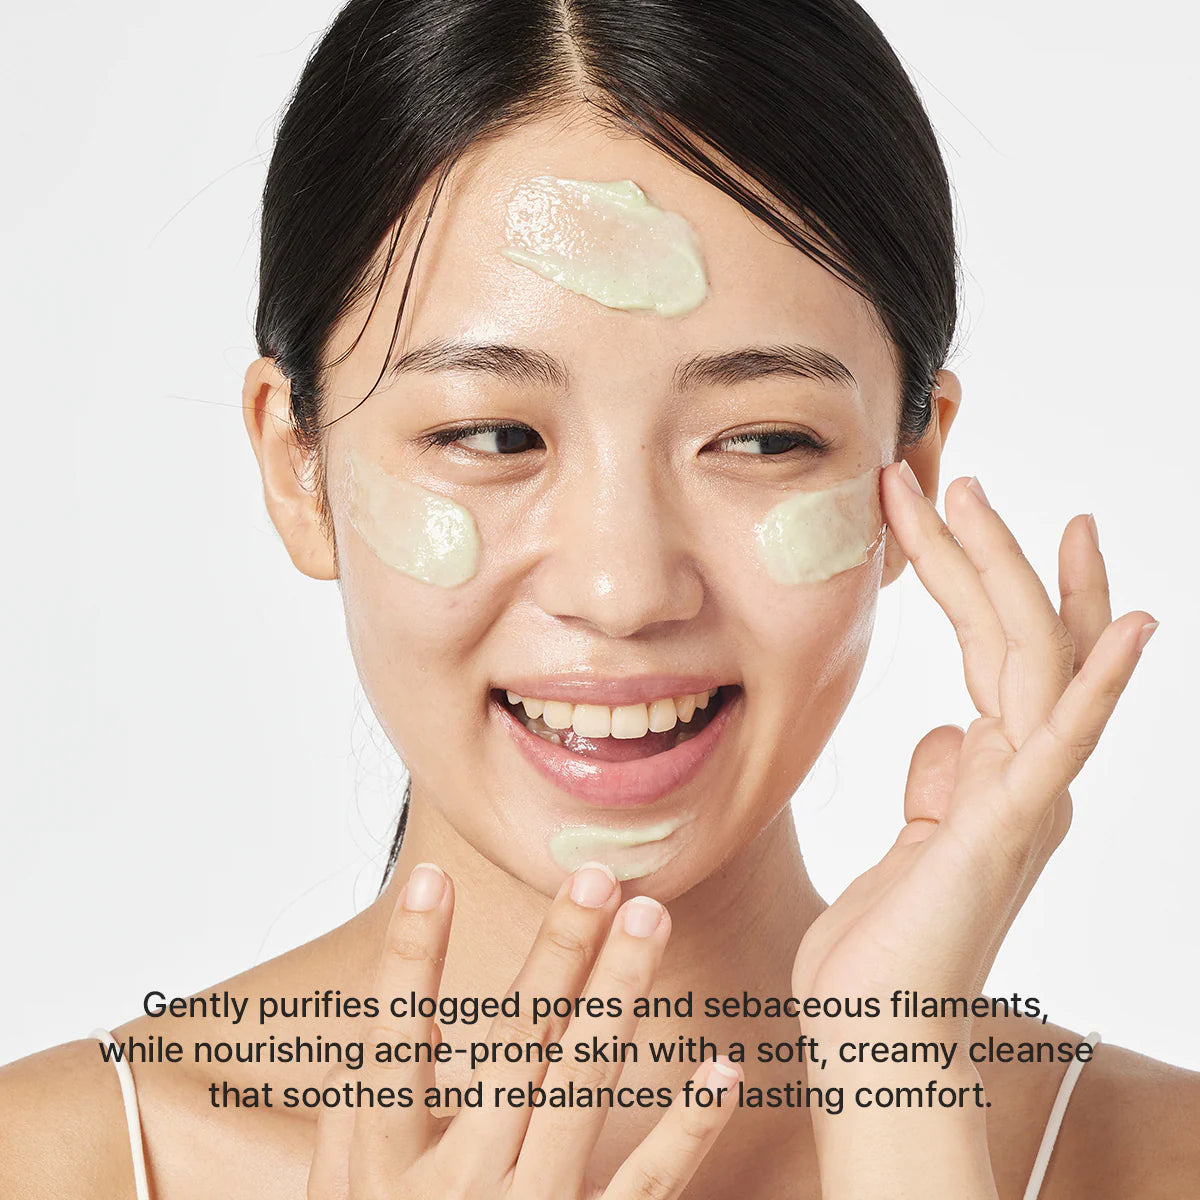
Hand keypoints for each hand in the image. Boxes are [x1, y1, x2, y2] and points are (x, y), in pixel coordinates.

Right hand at [307, 861, 740, 1199]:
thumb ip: (351, 1123)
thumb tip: (364, 1036)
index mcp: (380, 1167)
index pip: (389, 1043)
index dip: (409, 958)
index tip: (432, 875)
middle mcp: (453, 1186)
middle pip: (510, 1047)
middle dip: (555, 952)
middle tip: (596, 873)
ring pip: (578, 1088)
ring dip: (617, 995)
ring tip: (649, 918)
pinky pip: (644, 1186)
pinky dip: (685, 1128)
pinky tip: (720, 1066)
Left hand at [793, 464, 1155, 1009]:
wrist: (873, 1035)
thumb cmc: (882, 949)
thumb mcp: (911, 842)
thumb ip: (942, 785)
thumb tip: (950, 732)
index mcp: (993, 775)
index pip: (999, 654)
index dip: (983, 580)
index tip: (957, 514)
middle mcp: (1022, 777)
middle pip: (1016, 639)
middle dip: (986, 554)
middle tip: (955, 477)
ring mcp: (1022, 800)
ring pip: (1035, 664)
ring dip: (1015, 577)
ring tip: (984, 500)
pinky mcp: (1005, 830)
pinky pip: (1061, 744)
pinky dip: (1099, 683)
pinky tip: (1130, 624)